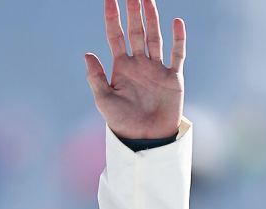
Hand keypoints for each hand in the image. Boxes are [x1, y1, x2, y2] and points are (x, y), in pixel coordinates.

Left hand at [84, 0, 185, 139]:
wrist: (144, 138)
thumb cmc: (121, 122)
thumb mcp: (103, 100)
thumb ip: (95, 77)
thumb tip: (87, 54)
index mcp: (121, 67)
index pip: (115, 36)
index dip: (112, 18)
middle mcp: (139, 63)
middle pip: (136, 31)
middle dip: (133, 12)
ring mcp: (157, 68)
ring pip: (155, 37)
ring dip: (152, 18)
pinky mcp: (173, 77)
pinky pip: (177, 54)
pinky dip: (178, 39)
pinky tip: (176, 22)